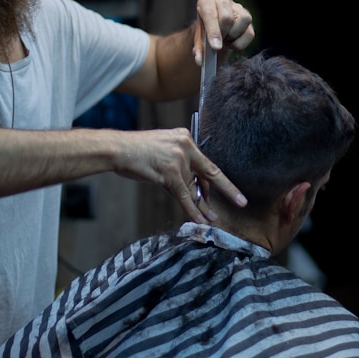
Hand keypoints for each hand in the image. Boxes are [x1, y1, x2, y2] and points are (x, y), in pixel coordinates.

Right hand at [112, 127, 246, 222]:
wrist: (117, 149)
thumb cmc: (137, 152)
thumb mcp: (164, 150)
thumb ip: (181, 164)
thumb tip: (195, 187)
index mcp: (186, 138)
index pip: (206, 163)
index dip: (221, 180)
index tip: (235, 189)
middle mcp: (185, 146)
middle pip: (208, 174)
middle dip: (225, 190)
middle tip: (240, 202)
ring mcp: (178, 160)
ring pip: (193, 188)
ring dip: (202, 206)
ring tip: (211, 219)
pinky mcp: (170, 173)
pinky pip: (184, 196)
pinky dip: (192, 210)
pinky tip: (200, 219)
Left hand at [193, 0, 254, 64]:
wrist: (213, 25)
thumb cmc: (205, 29)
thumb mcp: (198, 37)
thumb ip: (199, 49)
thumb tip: (201, 61)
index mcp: (207, 0)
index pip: (211, 14)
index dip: (213, 31)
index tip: (215, 47)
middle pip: (227, 18)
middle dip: (223, 35)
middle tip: (217, 43)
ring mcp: (238, 7)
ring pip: (243, 21)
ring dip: (233, 36)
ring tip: (224, 40)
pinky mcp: (248, 17)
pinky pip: (250, 33)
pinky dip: (240, 42)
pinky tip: (232, 42)